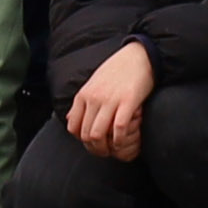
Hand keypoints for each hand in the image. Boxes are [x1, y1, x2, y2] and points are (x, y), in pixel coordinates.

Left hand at [66, 44, 155, 160]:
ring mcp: (110, 100)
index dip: (81, 140)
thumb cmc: (117, 71)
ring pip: (98, 134)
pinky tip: (122, 141)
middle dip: (94, 148)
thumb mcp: (93, 84)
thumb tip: (69, 119)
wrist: (138, 56)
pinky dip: (119, 140)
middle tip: (104, 152)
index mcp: (83, 95)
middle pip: (86, 134)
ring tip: (112, 149)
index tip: (92, 143)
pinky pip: (118, 129)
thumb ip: (81, 102)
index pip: (73, 127)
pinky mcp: (127, 102)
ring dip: (105, 148)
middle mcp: (93, 98)